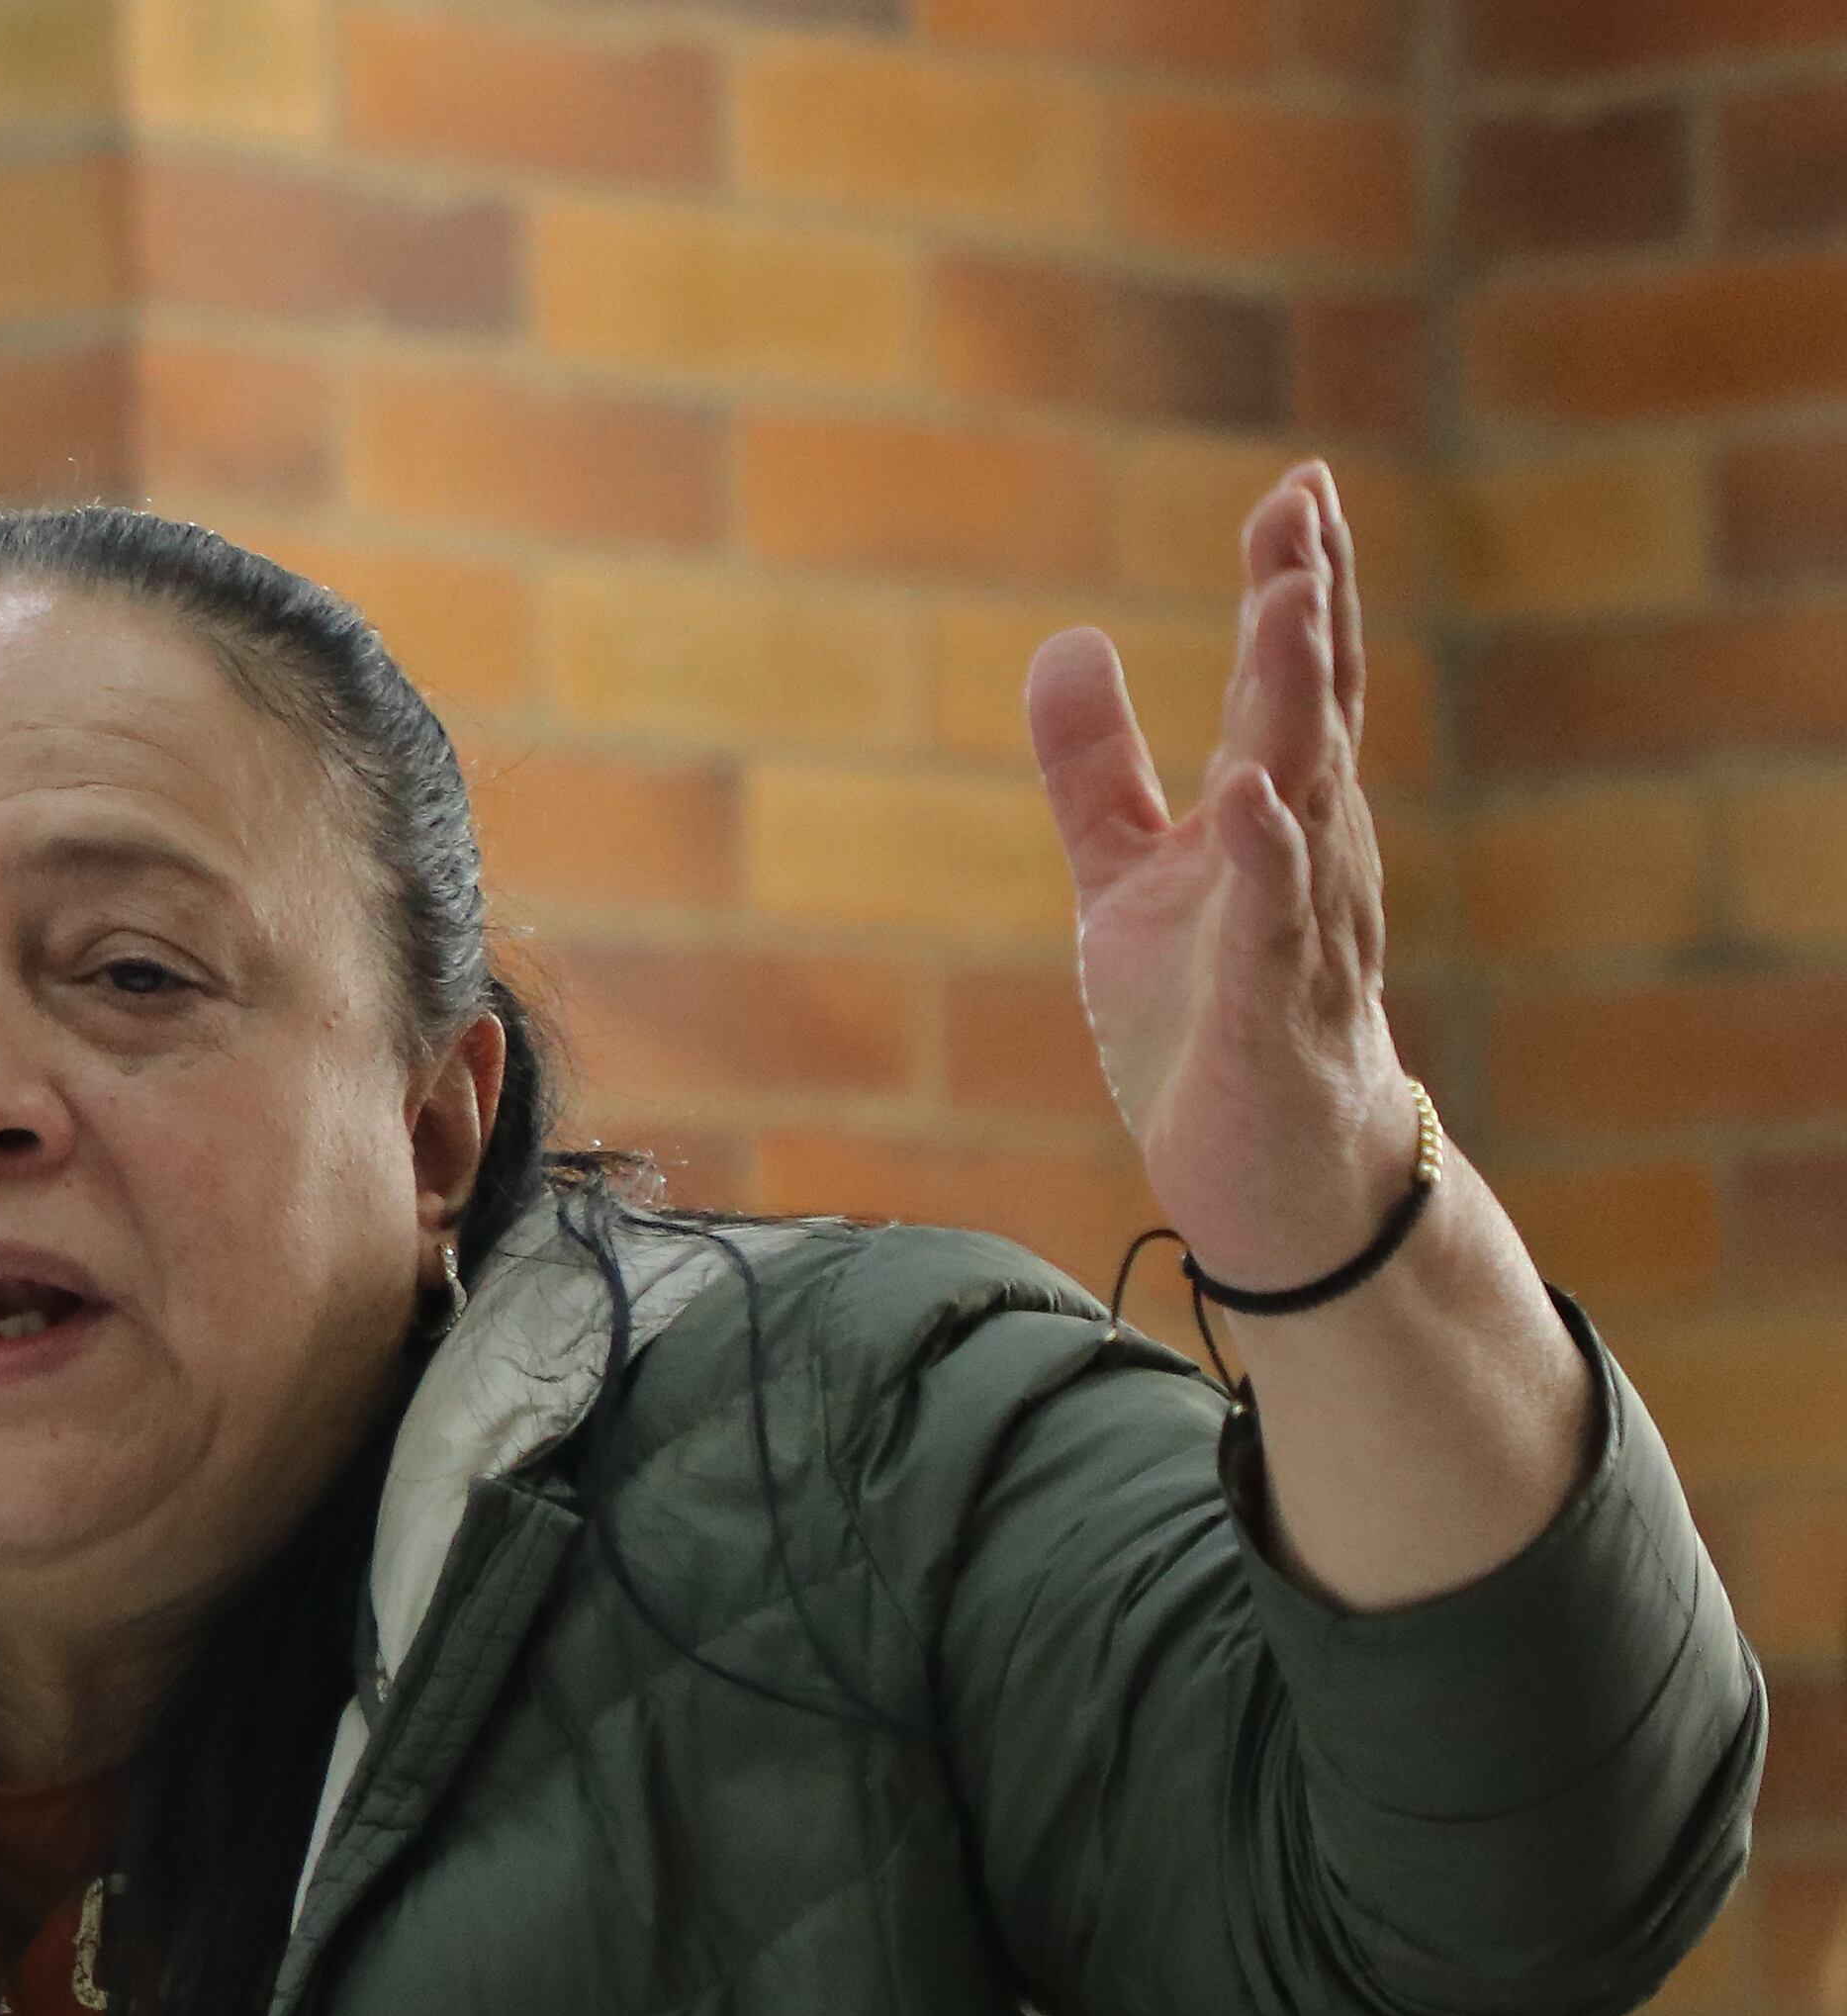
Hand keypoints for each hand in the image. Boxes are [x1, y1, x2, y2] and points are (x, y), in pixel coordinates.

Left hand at [1028, 458, 1412, 1291]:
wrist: (1277, 1166)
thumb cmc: (1208, 1014)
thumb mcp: (1128, 875)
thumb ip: (1095, 767)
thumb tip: (1067, 639)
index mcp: (1272, 811)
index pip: (1289, 679)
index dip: (1294, 582)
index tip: (1297, 486)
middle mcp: (1306, 850)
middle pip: (1311, 710)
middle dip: (1307, 607)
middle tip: (1304, 505)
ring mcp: (1298, 926)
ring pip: (1305, 795)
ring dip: (1293, 701)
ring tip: (1284, 604)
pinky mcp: (1269, 1009)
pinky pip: (1272, 923)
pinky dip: (1264, 857)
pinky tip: (1249, 796)